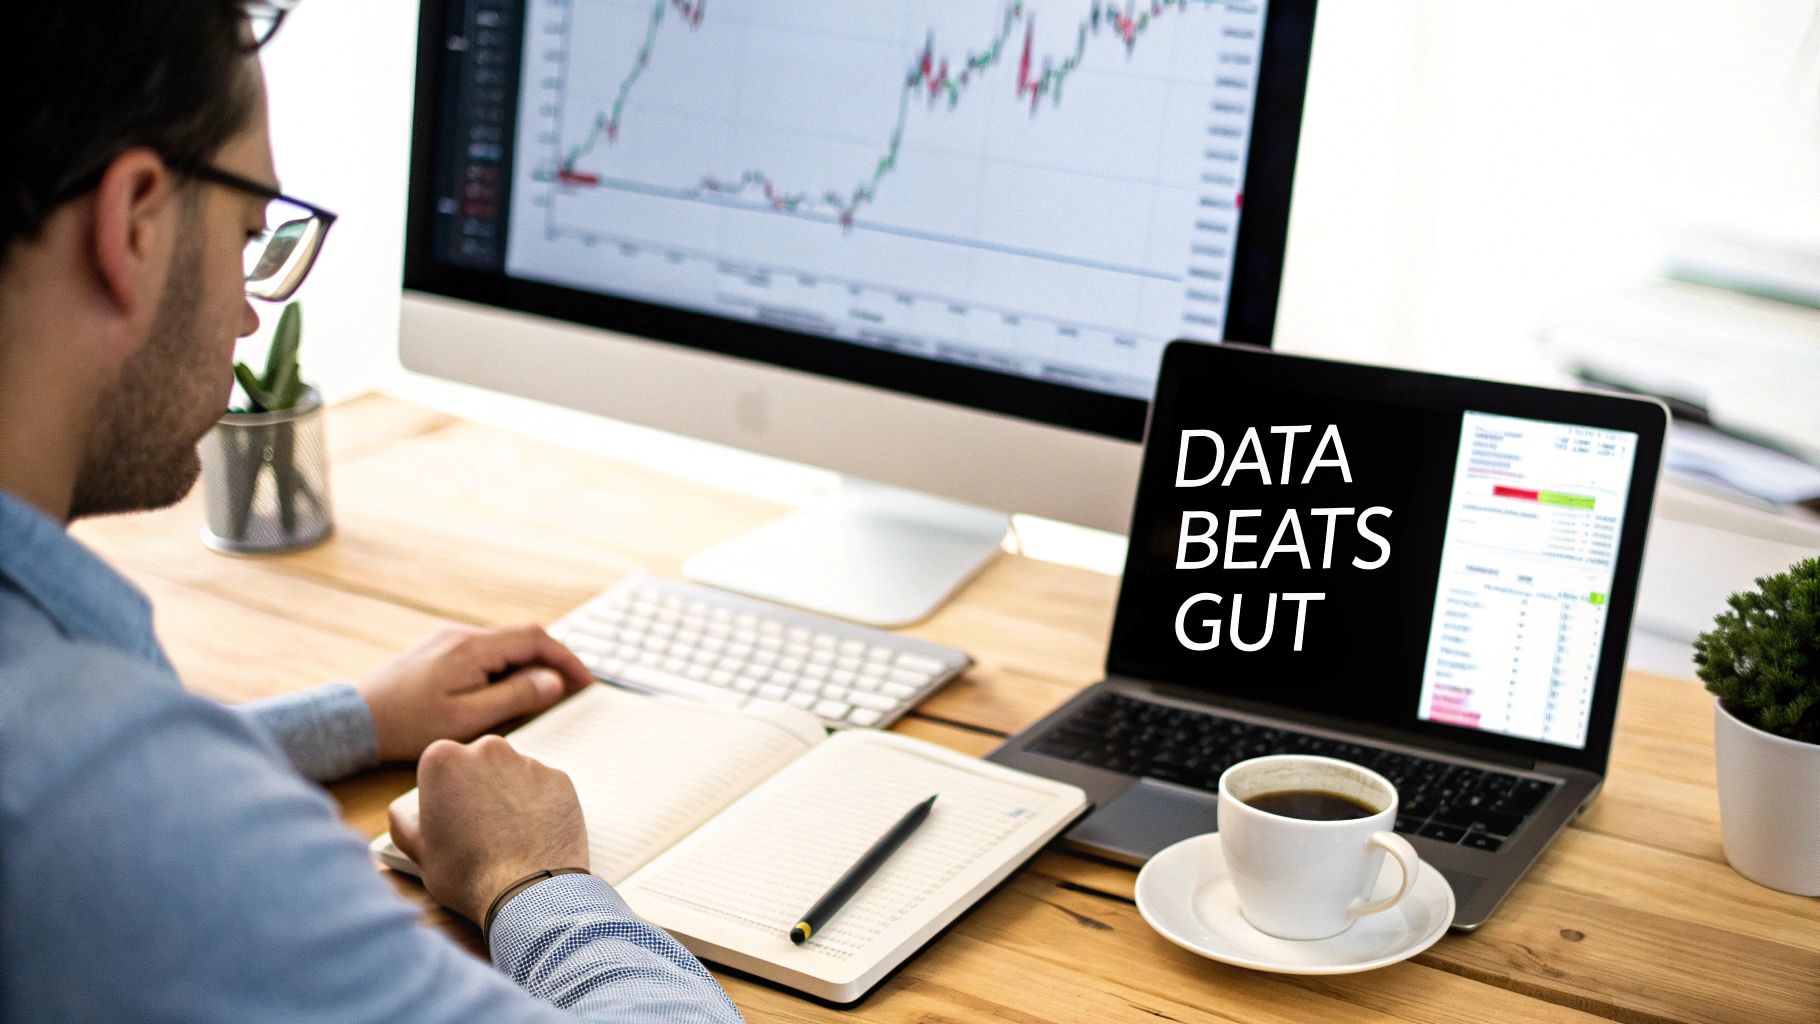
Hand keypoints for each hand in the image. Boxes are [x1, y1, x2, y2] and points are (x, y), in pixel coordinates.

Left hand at [357, 624, 592, 762]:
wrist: (355, 721)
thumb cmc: (406, 726)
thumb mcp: (467, 719)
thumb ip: (514, 697)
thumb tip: (553, 681)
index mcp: (472, 648)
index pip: (535, 638)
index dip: (567, 657)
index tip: (585, 681)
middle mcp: (462, 636)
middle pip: (523, 637)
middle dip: (553, 660)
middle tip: (572, 689)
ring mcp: (449, 641)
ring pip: (505, 644)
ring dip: (530, 664)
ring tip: (543, 694)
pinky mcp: (440, 651)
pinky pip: (486, 652)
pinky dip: (508, 667)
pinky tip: (508, 691)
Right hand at [388, 736, 589, 924]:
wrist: (527, 893)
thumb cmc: (468, 876)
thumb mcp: (419, 853)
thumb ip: (404, 824)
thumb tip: (400, 812)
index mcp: (443, 759)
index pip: (439, 765)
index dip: (442, 792)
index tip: (448, 814)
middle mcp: (488, 750)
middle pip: (477, 762)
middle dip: (476, 787)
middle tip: (478, 826)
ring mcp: (528, 762)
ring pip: (512, 773)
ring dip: (508, 795)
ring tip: (507, 836)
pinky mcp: (559, 779)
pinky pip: (543, 787)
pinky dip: (538, 805)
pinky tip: (531, 835)